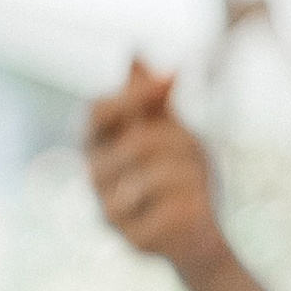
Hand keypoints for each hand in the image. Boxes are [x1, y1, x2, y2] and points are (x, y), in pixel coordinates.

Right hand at [85, 58, 230, 281]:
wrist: (196, 228)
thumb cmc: (176, 170)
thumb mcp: (168, 124)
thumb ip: (151, 94)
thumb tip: (136, 50)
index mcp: (97, 143)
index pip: (97, 111)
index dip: (132, 95)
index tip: (172, 80)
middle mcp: (94, 176)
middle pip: (137, 142)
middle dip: (178, 142)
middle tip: (193, 152)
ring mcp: (109, 211)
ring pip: (156, 177)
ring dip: (189, 173)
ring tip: (193, 183)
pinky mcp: (132, 241)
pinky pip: (172, 210)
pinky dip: (193, 203)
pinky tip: (192, 209)